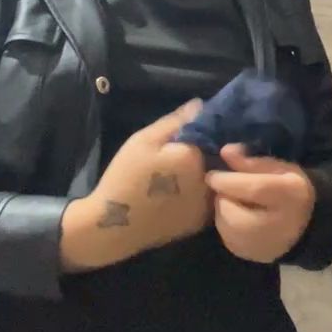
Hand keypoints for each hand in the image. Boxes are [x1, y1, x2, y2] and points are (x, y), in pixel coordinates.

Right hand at [60, 99, 211, 270]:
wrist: (114, 226)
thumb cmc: (126, 176)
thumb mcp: (144, 140)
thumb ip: (175, 121)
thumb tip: (200, 105)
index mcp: (194, 155)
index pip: (212, 135)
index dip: (205, 132)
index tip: (192, 134)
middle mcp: (208, 179)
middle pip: (217, 159)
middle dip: (208, 152)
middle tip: (185, 155)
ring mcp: (206, 204)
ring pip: (215, 180)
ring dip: (207, 173)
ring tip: (184, 173)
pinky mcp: (200, 222)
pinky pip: (209, 201)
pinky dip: (201, 193)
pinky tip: (182, 192)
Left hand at [205, 144, 315, 263]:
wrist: (306, 224)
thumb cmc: (289, 188)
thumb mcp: (277, 167)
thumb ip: (250, 161)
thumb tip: (225, 151)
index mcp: (290, 195)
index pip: (252, 189)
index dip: (228, 181)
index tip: (212, 174)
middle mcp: (280, 224)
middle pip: (234, 212)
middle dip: (224, 198)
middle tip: (229, 191)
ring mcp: (267, 246)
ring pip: (227, 227)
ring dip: (223, 212)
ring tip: (234, 203)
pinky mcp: (255, 256)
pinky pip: (228, 239)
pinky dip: (228, 227)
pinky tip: (239, 219)